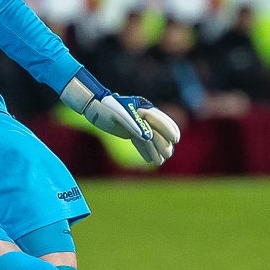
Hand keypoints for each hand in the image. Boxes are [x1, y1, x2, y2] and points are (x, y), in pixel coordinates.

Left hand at [62, 73, 180, 165]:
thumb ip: (135, 125)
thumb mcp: (120, 116)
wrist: (94, 108)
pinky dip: (145, 150)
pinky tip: (149, 159)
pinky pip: (141, 141)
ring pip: (150, 138)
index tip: (175, 139)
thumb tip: (149, 138)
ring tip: (159, 161)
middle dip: (163, 143)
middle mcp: (143, 116)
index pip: (159, 120)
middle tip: (166, 155)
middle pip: (158, 131)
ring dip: (155, 149)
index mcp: (143, 108)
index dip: (168, 129)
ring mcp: (137, 124)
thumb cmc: (107, 108)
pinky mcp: (131, 131)